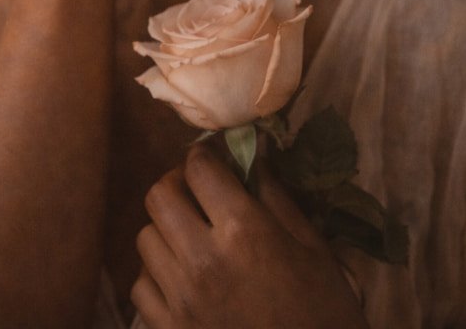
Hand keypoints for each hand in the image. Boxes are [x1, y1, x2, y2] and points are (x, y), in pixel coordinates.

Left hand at [132, 145, 367, 328]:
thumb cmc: (325, 311)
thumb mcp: (313, 248)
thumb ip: (276, 198)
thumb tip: (251, 157)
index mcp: (244, 232)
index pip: (198, 168)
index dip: (203, 156)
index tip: (212, 159)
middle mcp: (203, 259)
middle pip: (158, 196)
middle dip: (176, 185)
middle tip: (197, 192)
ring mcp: (181, 298)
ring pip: (145, 237)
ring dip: (166, 230)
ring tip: (191, 237)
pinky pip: (140, 285)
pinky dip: (156, 275)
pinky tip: (182, 278)